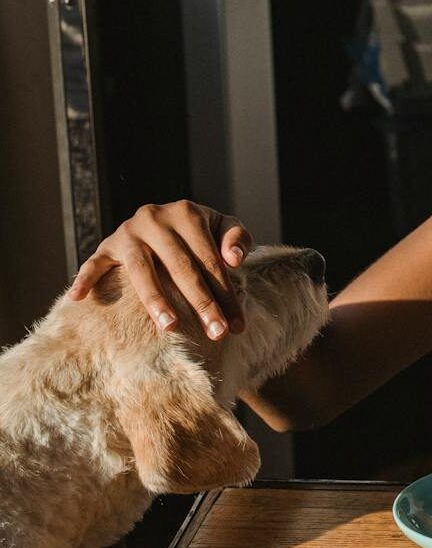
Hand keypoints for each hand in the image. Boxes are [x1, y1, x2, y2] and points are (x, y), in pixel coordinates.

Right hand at [67, 200, 252, 338]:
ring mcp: (128, 232)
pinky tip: (78, 299)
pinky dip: (85, 279)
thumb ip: (237, 237)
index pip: (211, 261)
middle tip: (216, 334)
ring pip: (141, 270)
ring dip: (156, 299)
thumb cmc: (200, 232)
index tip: (237, 326)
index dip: (226, 294)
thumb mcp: (223, 226)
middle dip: (201, 303)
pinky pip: (94, 263)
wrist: (165, 218)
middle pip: (181, 267)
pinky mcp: (107, 245)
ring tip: (170, 327)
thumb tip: (235, 259)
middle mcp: (155, 218)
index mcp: (187, 213)